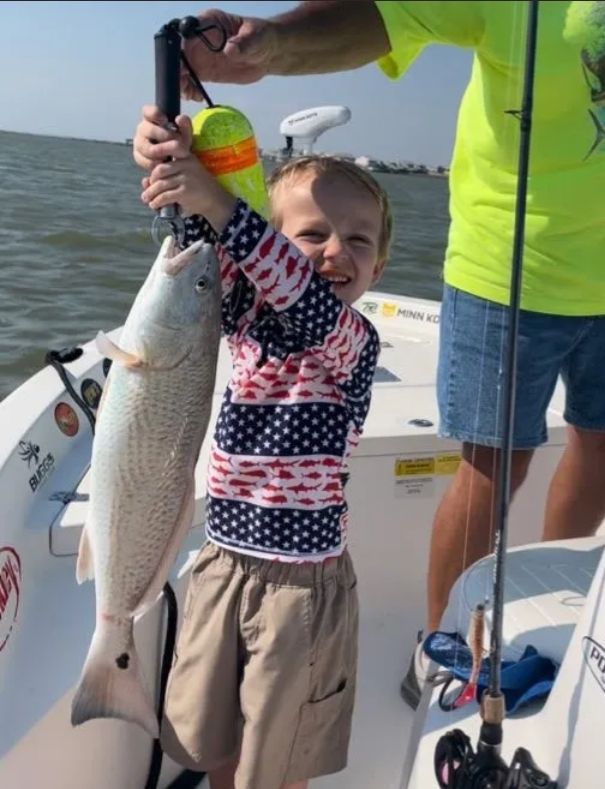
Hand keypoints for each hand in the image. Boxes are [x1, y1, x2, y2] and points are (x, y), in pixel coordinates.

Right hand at [133, 105, 184, 170]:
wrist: (175, 159)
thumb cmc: (178, 142)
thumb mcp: (185, 134)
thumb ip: (185, 125)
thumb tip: (179, 118)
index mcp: (151, 118)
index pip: (148, 111)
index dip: (156, 114)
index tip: (166, 120)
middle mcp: (142, 128)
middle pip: (151, 130)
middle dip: (168, 137)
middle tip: (179, 143)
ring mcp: (139, 143)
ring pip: (150, 149)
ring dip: (166, 153)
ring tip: (174, 154)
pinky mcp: (138, 156)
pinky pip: (150, 162)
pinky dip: (161, 163)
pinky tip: (167, 161)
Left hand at [140, 113, 235, 230]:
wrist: (215, 200)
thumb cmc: (198, 189)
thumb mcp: (185, 176)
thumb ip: (166, 176)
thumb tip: (144, 181)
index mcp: (185, 157)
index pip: (163, 159)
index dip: (154, 171)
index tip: (152, 180)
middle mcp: (185, 164)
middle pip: (159, 171)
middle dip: (151, 182)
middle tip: (147, 191)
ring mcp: (185, 178)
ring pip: (160, 185)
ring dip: (150, 194)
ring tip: (148, 200)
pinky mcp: (184, 192)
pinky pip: (165, 196)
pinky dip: (157, 202)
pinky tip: (154, 205)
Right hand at [181, 9, 274, 98]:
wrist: (267, 55)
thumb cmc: (262, 38)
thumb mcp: (254, 38)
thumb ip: (242, 44)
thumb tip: (229, 50)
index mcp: (209, 22)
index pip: (188, 31)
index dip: (181, 45)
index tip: (181, 62)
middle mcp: (200, 38)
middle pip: (180, 52)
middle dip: (176, 68)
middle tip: (181, 83)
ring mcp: (201, 55)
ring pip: (183, 68)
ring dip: (181, 81)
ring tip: (188, 94)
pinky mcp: (206, 71)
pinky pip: (192, 80)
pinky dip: (190, 89)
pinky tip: (195, 97)